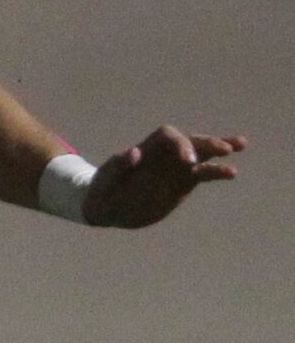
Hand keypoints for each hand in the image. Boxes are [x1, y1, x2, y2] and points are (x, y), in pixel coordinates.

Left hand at [84, 126, 246, 227]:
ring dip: (219, 148)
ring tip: (240, 145)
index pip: (168, 136)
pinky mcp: (182, 183)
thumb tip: (134, 152)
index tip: (187, 161)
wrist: (107, 207)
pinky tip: (232, 172)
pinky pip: (203, 174)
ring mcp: (174, 168)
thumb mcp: (105, 180)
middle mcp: (163, 155)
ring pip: (201, 153)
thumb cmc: (102, 189)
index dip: (180, 143)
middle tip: (226, 149)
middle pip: (190, 141)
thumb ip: (117, 166)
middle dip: (207, 143)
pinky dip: (217, 171)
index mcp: (146, 150)